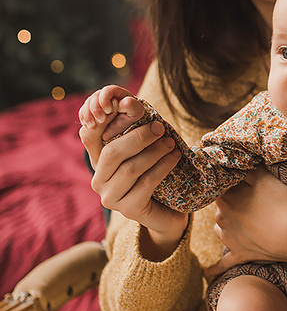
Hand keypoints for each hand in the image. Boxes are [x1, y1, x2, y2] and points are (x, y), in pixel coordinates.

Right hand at [79, 104, 187, 258]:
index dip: (102, 119)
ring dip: (154, 152)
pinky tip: (174, 157)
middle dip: (138, 136)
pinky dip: (163, 167)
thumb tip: (130, 101)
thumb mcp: (142, 147)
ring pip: (130, 168)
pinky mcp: (128, 209)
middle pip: (112, 151)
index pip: (88, 134)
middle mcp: (98, 179)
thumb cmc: (153, 170)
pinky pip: (146, 183)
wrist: (168, 209)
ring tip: (171, 143)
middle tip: (160, 128)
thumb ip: (134, 127)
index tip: (128, 105)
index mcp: (96, 160)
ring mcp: (110, 197)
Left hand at [213, 167, 286, 264]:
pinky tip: (207, 274)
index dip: (228, 182)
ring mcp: (230, 239)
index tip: (237, 181)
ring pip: (220, 229)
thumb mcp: (263, 177)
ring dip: (226, 225)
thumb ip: (244, 168)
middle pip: (220, 208)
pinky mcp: (241, 255)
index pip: (219, 186)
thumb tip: (229, 162)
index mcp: (225, 199)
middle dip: (231, 203)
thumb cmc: (281, 202)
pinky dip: (214, 269)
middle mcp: (222, 219)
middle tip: (250, 200)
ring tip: (244, 221)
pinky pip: (223, 264)